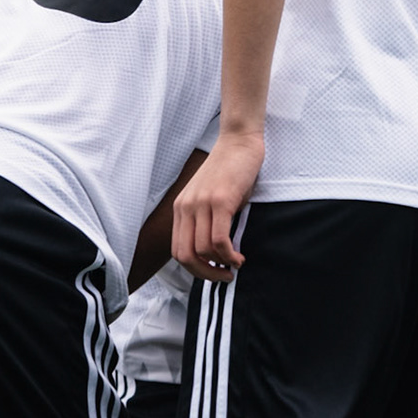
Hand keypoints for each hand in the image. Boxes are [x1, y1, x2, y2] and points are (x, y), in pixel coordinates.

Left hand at [171, 133, 262, 279]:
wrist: (239, 140)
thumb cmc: (231, 169)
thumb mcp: (212, 196)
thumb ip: (209, 218)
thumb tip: (218, 251)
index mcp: (181, 208)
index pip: (177, 249)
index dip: (194, 268)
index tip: (213, 272)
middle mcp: (186, 207)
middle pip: (185, 255)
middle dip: (204, 274)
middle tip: (223, 277)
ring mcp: (202, 204)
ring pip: (202, 250)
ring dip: (220, 265)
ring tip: (235, 265)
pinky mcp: (220, 201)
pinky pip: (218, 239)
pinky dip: (229, 255)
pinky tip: (239, 257)